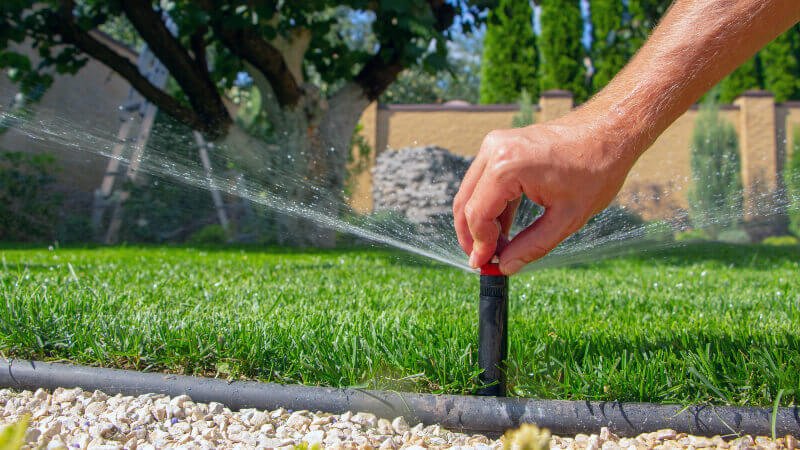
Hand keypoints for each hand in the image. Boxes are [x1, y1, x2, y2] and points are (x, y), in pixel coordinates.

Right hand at [453, 110, 640, 274]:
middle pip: (466, 202)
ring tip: (495, 248)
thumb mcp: (567, 218)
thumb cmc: (595, 170)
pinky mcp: (501, 144)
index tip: (486, 265)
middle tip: (483, 260)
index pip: (477, 215)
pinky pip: (484, 181)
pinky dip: (489, 205)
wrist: (609, 131)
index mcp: (507, 167)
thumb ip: (532, 246)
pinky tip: (502, 228)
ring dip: (479, 222)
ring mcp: (495, 144)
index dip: (479, 245)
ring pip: (471, 192)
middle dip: (471, 236)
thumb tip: (505, 266)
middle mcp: (494, 150)